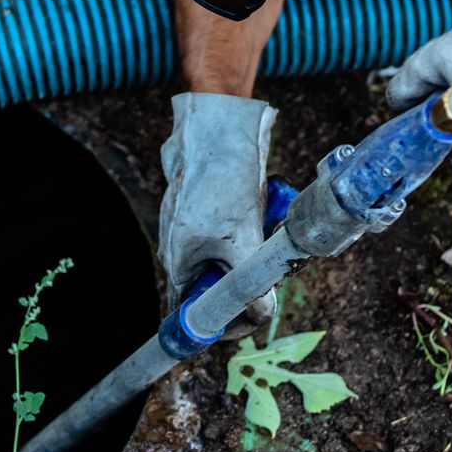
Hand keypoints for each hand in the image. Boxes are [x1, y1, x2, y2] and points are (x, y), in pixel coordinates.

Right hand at [158, 92, 277, 335]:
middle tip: (274, 271)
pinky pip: (232, 233)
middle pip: (216, 286)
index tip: (254, 314)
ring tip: (273, 235)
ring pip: (228, 258)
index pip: (195, 315)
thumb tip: (262, 313)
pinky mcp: (209, 208)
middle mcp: (180, 249)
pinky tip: (267, 214)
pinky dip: (251, 231)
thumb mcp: (242, 239)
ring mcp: (193, 227)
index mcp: (177, 263)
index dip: (226, 323)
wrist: (218, 128)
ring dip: (253, 256)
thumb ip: (251, 283)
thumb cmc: (221, 182)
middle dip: (247, 283)